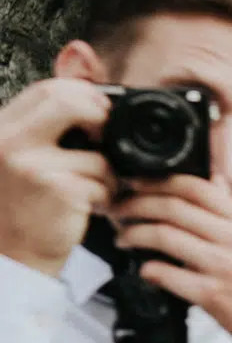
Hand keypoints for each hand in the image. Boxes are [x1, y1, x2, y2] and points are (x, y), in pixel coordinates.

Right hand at [0, 78, 112, 276]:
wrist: (13, 253)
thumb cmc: (25, 206)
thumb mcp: (24, 158)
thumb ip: (47, 130)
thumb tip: (95, 101)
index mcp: (3, 128)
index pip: (46, 89)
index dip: (83, 94)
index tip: (101, 111)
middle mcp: (10, 141)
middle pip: (68, 101)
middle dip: (100, 116)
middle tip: (110, 140)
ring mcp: (32, 165)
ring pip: (97, 153)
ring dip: (109, 173)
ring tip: (97, 188)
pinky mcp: (57, 189)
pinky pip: (102, 181)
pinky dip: (107, 195)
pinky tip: (91, 206)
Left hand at [110, 175, 231, 342]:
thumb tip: (214, 181)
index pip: (195, 187)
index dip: (157, 181)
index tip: (134, 184)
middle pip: (173, 207)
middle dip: (135, 205)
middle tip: (119, 211)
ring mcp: (224, 267)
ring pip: (164, 236)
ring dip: (134, 235)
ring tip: (123, 238)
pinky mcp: (212, 295)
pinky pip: (167, 274)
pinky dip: (148, 269)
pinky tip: (143, 269)